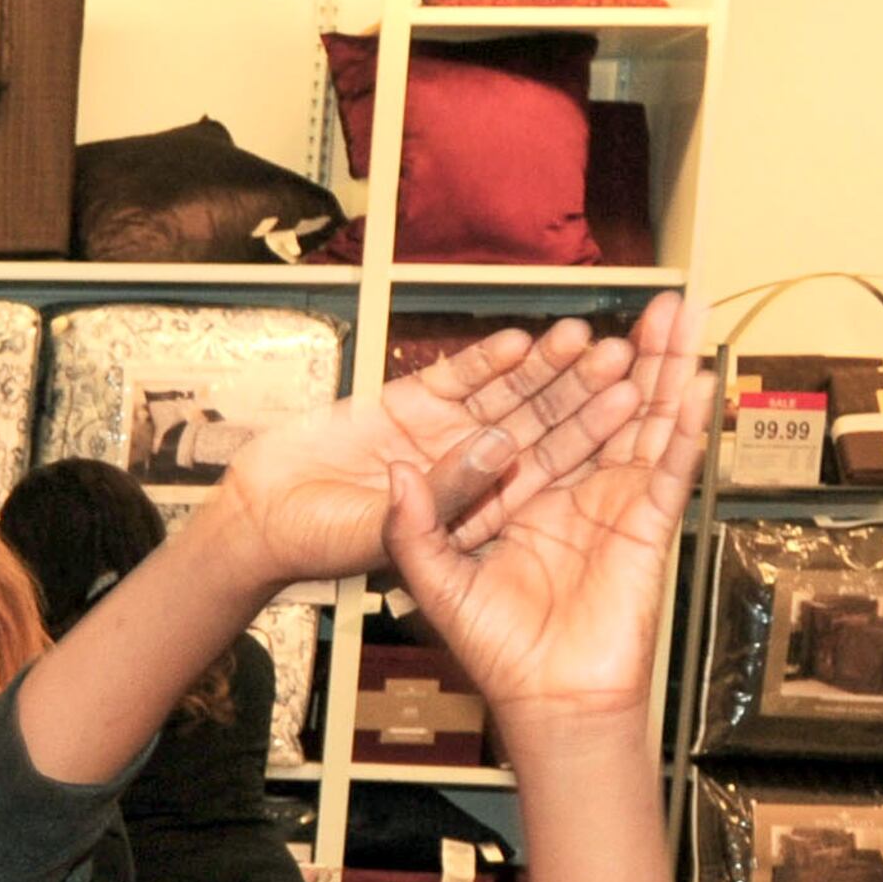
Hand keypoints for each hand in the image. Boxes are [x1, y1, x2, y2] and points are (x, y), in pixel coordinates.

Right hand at [209, 313, 656, 590]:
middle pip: (538, 425)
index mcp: (476, 513)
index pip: (549, 469)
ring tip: (578, 336)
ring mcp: (438, 437)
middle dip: (579, 390)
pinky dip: (484, 362)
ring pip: (504, 397)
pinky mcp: (405, 407)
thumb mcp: (383, 537)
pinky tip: (518, 343)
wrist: (253, 522)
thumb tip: (498, 448)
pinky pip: (455, 380)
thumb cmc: (313, 545)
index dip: (590, 434)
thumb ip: (440, 500)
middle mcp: (465, 472)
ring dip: (541, 367)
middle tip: (622, 354)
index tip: (630, 400)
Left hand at [384, 293, 709, 730]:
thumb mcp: (435, 580)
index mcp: (526, 495)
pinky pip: (670, 466)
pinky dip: (686, 424)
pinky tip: (699, 381)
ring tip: (686, 312)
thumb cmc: (494, 648)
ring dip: (669, 367)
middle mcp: (576, 491)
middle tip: (654, 298)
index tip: (566, 330)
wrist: (547, 696)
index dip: (559, 375)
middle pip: (610, 407)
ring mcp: (617, 503)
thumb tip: (394, 472)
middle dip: (633, 352)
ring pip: (648, 422)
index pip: (546, 420)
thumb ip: (414, 525)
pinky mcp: (647, 525)